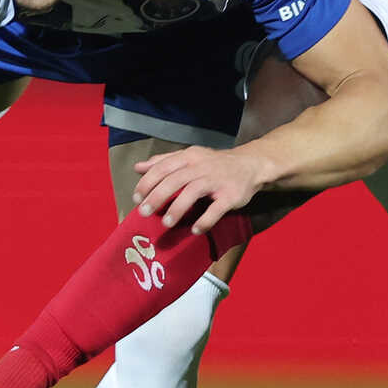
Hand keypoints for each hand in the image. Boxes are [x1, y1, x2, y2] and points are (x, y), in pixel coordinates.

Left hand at [132, 146, 272, 233]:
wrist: (251, 164)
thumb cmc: (214, 164)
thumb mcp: (190, 157)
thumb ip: (164, 162)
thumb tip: (138, 167)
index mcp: (189, 157)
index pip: (163, 167)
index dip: (148, 182)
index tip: (136, 198)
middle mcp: (201, 166)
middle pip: (175, 180)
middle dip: (157, 196)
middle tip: (144, 212)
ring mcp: (217, 180)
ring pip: (193, 192)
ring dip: (177, 208)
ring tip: (166, 223)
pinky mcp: (231, 195)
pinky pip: (217, 209)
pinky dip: (205, 220)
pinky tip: (195, 230)